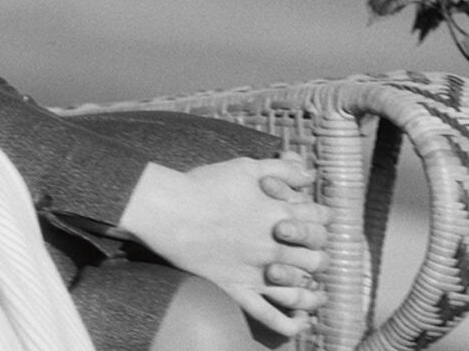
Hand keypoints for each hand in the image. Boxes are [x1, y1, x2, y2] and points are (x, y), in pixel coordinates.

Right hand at [119, 158, 328, 337]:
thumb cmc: (205, 185)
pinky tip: (299, 322)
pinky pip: (270, 316)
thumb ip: (282, 169)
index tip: (314, 219)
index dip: (321, 218)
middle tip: (311, 251)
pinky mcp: (239, 289)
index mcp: (281, 214)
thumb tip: (308, 175)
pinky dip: (290, 324)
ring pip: (302, 288)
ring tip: (314, 291)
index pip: (320, 220)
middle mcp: (277, 246)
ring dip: (312, 290)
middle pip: (317, 257)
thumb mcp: (246, 167)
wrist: (169, 210)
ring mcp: (260, 271)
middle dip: (318, 253)